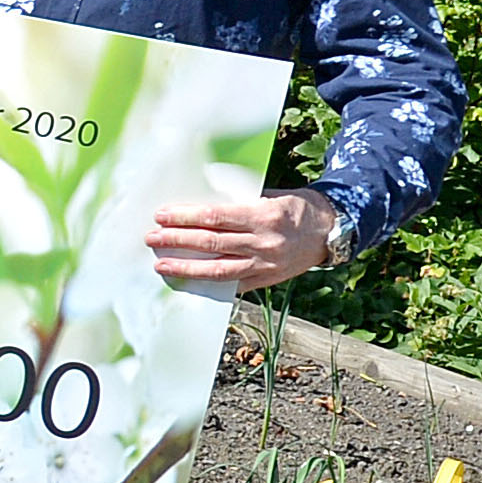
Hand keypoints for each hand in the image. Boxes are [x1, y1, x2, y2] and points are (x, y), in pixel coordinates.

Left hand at [148, 191, 338, 291]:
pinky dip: (206, 284)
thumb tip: (199, 208)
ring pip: (217, 270)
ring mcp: (264, 266)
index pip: (215, 217)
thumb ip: (238, 202)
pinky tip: (186, 281)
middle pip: (210, 244)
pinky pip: (230, 286)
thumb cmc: (295, 208)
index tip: (162, 215)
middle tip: (152, 238)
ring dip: (185, 268)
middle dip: (177, 241)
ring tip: (160, 265)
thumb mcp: (270, 196)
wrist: (329, 232)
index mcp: (264, 216)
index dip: (185, 218)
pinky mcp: (264, 281)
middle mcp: (264, 243)